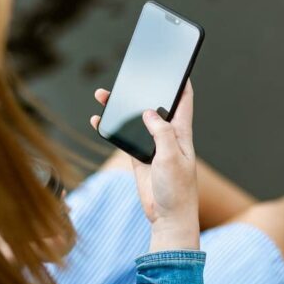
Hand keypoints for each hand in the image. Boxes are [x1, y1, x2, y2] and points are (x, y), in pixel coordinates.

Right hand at [91, 80, 199, 251]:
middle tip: (130, 77)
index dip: (181, 83)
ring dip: (122, 108)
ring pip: (135, 120)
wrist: (167, 215)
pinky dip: (112, 128)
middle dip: (143, 90)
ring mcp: (151, 145)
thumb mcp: (172, 158)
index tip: (176, 68)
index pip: (183, 101)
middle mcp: (166, 135)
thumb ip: (162, 133)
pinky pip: (123, 137)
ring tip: (104, 95)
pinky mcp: (139, 156)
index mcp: (180, 133)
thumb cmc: (177, 189)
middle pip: (154, 106)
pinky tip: (99, 120)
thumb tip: (149, 112)